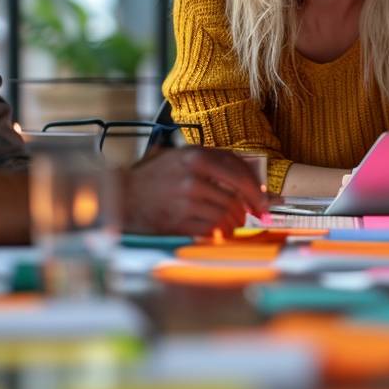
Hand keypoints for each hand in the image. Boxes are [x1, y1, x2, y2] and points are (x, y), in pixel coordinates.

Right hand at [120, 147, 267, 234]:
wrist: (124, 195)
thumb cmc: (158, 176)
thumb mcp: (184, 157)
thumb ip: (215, 162)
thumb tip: (252, 180)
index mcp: (196, 156)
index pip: (238, 171)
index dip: (256, 188)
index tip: (263, 199)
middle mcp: (192, 177)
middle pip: (235, 197)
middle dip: (249, 209)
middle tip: (253, 215)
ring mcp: (185, 200)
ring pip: (225, 215)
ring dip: (234, 223)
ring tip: (233, 223)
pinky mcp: (178, 221)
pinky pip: (210, 230)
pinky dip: (219, 233)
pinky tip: (219, 231)